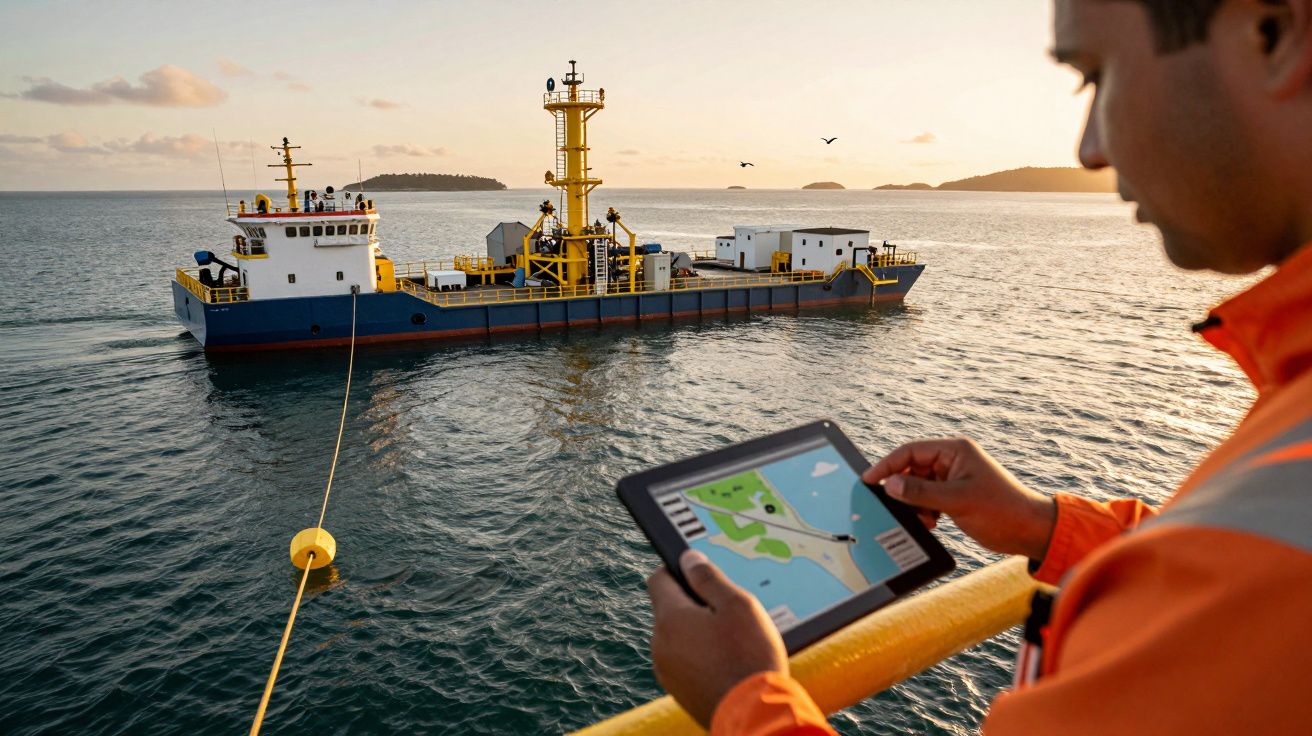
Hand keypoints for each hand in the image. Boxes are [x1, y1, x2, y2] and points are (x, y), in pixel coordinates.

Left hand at [646, 549, 787, 727]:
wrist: (755, 718)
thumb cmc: (748, 658)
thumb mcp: (737, 605)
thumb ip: (709, 578)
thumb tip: (688, 558)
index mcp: (670, 618)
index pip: (659, 579)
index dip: (676, 569)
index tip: (696, 571)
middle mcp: (660, 644)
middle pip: (670, 610)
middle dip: (694, 605)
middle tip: (728, 610)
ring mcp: (667, 671)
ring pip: (678, 638)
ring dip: (699, 633)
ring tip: (733, 641)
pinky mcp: (679, 692)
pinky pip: (685, 663)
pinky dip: (702, 657)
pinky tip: (729, 663)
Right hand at [863, 438, 1056, 560]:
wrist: (1029, 531)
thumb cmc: (1001, 510)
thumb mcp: (958, 500)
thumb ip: (921, 492)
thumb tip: (890, 485)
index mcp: (955, 451)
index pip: (911, 451)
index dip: (887, 465)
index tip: (869, 480)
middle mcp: (953, 461)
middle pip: (912, 469)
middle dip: (903, 490)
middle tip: (893, 507)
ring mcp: (954, 478)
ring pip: (918, 487)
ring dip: (915, 504)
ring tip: (924, 520)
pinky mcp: (955, 496)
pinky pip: (928, 499)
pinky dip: (924, 511)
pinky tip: (931, 523)